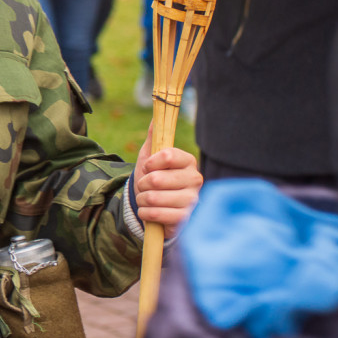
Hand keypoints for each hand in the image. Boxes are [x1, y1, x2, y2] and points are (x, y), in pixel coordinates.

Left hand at [134, 123, 201, 237]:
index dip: (150, 161)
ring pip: (154, 197)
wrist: (156, 207)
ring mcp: (192, 200)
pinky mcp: (186, 219)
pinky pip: (157, 214)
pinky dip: (146, 213)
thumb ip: (154, 138)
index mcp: (188, 161)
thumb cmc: (154, 179)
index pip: (168, 155)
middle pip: (157, 179)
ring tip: (146, 199)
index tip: (146, 166)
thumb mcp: (150, 157)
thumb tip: (155, 118)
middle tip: (145, 186)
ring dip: (142, 199)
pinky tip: (149, 211)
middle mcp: (195, 179)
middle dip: (142, 183)